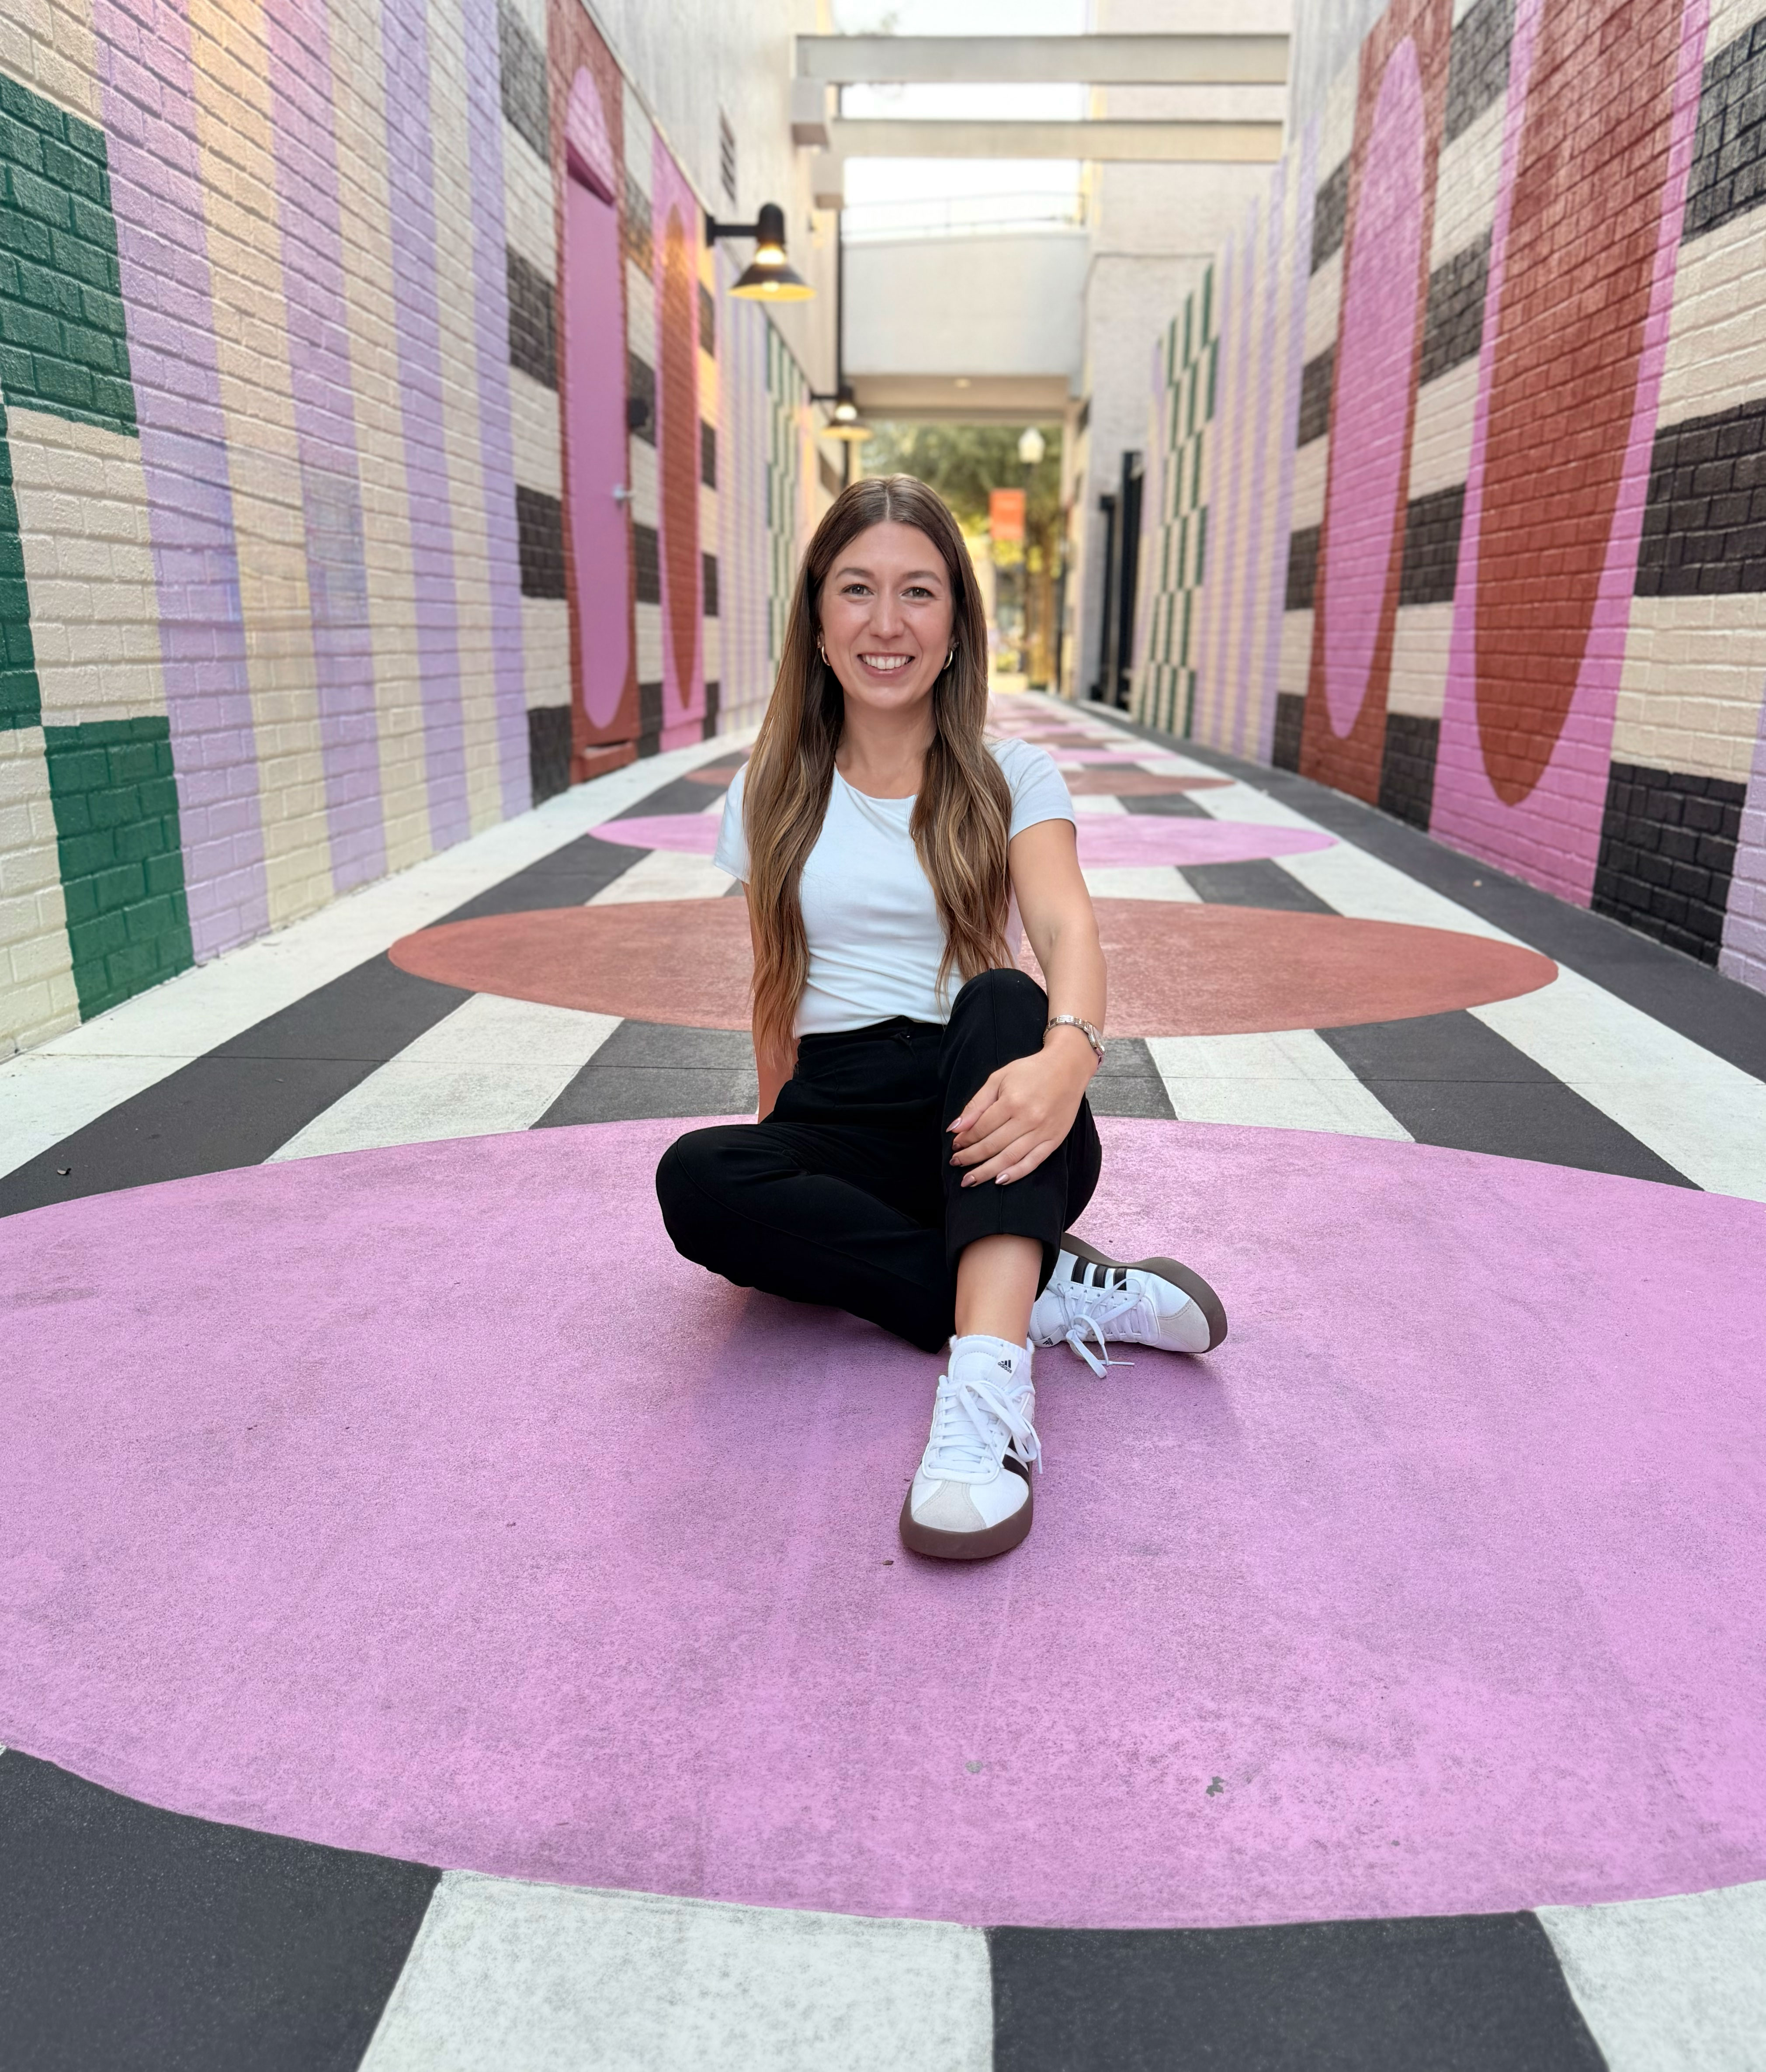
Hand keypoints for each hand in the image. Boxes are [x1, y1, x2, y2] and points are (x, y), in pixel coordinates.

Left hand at [950, 1032, 1095, 1185]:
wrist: (1067, 1068)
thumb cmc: (1030, 1071)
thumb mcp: (998, 1078)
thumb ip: (976, 1104)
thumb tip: (955, 1128)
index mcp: (1011, 1102)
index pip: (981, 1128)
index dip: (965, 1139)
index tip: (955, 1146)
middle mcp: (1028, 1119)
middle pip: (992, 1146)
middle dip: (970, 1157)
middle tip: (956, 1164)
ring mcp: (1043, 1132)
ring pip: (1010, 1158)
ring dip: (987, 1171)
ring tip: (970, 1180)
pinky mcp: (1054, 1140)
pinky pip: (1032, 1163)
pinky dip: (1015, 1174)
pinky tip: (999, 1180)